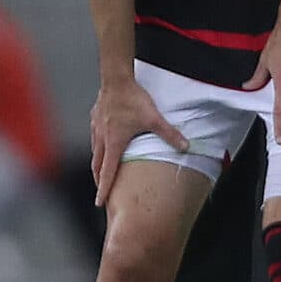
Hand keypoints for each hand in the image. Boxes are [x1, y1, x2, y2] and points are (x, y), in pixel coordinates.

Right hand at [89, 77, 188, 207]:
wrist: (116, 78)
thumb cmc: (132, 99)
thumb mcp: (154, 119)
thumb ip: (170, 134)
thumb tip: (186, 146)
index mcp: (114, 143)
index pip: (107, 172)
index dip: (104, 189)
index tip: (100, 202)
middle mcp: (102, 139)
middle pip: (97, 166)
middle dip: (99, 181)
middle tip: (102, 192)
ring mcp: (96, 129)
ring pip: (94, 153)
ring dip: (98, 165)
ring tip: (101, 172)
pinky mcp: (95, 119)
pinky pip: (95, 139)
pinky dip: (98, 148)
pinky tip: (103, 145)